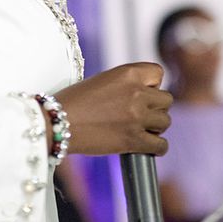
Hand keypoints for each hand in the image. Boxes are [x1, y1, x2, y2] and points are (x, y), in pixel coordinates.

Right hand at [54, 63, 171, 156]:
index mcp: (127, 73)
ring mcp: (137, 116)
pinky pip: (160, 145)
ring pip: (165, 121)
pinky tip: (147, 147)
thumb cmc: (73, 102)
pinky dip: (157, 148)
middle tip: (139, 115)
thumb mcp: (102, 81)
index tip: (142, 93)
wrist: (56, 123)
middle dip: (155, 107)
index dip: (151, 84)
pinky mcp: (133, 140)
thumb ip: (126, 84)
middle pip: (166, 99)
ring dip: (154, 127)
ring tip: (139, 130)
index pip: (158, 73)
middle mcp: (136, 92)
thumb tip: (146, 96)